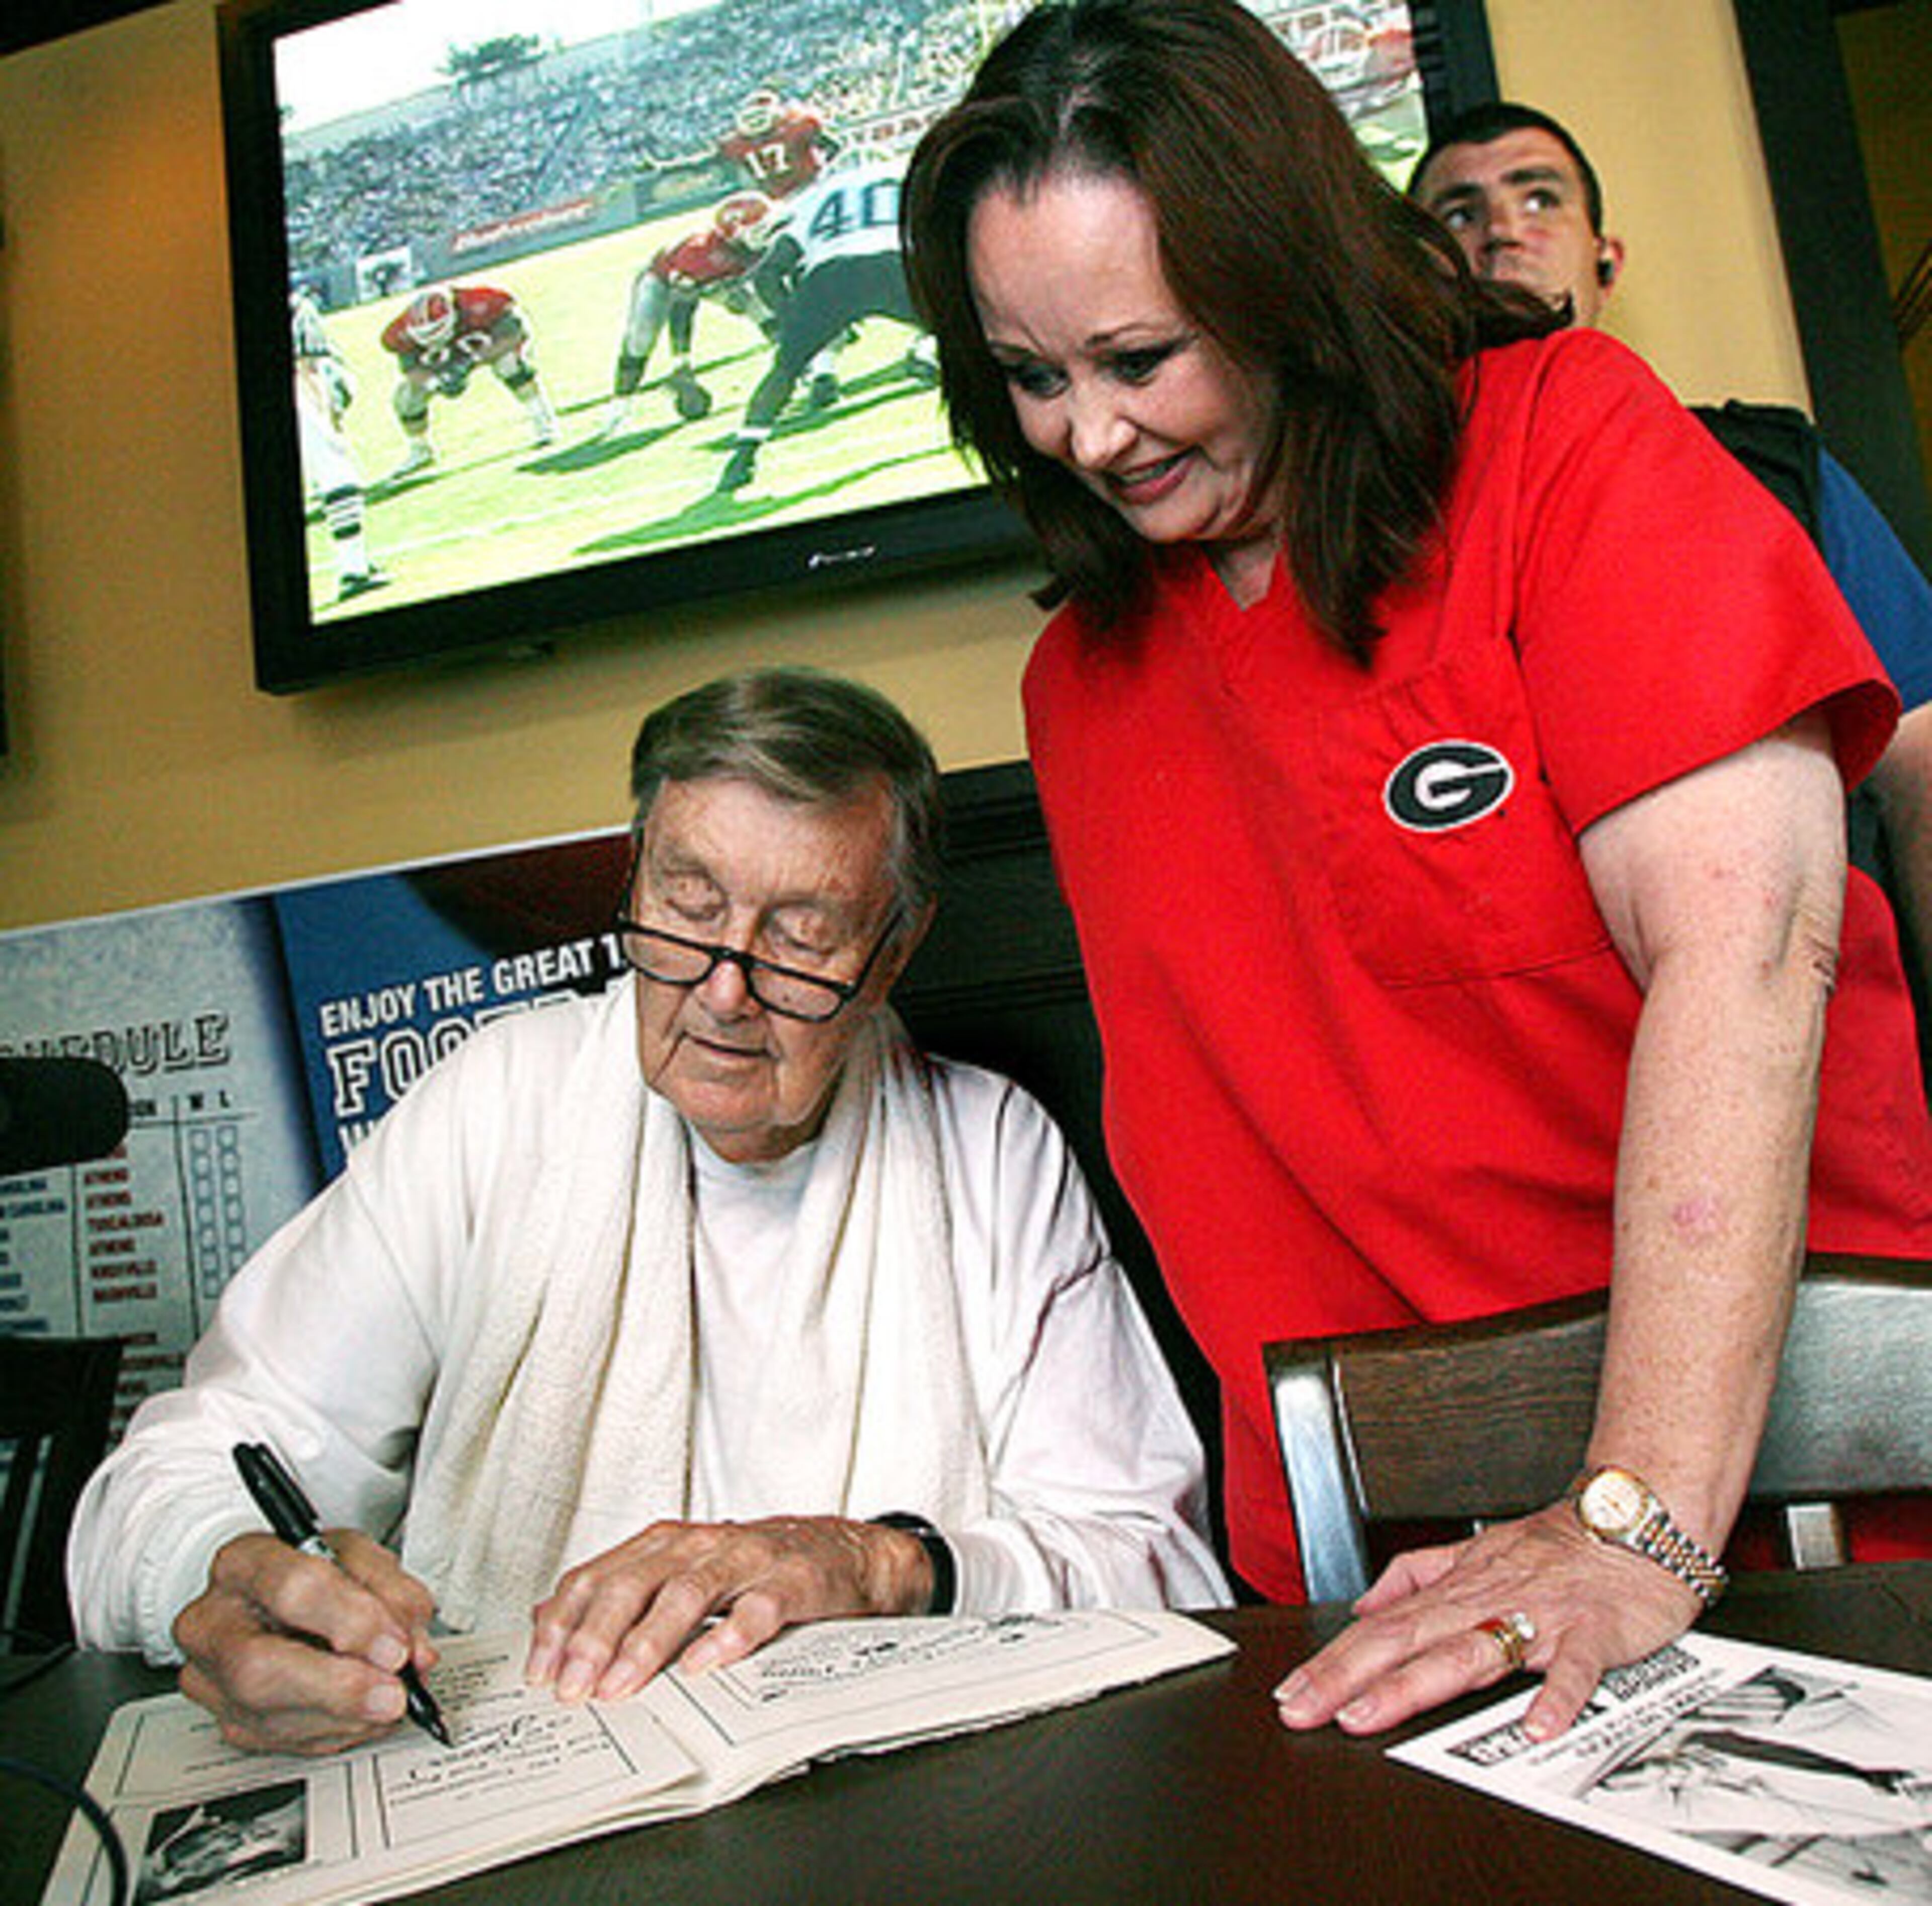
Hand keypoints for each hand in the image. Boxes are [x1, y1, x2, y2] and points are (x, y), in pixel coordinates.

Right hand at [173, 1531, 439, 1755]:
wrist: (275, 1597)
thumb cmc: (312, 1569)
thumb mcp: (359, 1556)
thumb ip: (390, 1592)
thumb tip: (411, 1646)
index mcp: (242, 1564)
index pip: (291, 1589)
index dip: (349, 1622)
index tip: (395, 1645)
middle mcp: (212, 1624)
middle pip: (258, 1669)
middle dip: (339, 1687)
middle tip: (393, 1691)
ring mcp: (212, 1680)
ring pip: (269, 1718)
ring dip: (347, 1716)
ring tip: (391, 1700)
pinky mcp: (229, 1722)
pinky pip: (282, 1743)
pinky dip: (338, 1731)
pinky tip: (366, 1715)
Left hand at [524, 1515, 930, 1703]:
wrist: (842, 1553)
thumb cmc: (754, 1569)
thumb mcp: (679, 1573)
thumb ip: (617, 1592)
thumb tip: (543, 1619)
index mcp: (665, 1544)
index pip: (597, 1576)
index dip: (564, 1624)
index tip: (541, 1671)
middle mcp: (699, 1544)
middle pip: (633, 1583)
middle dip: (595, 1637)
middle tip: (573, 1687)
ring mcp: (747, 1559)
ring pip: (687, 1594)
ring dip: (647, 1643)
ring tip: (621, 1685)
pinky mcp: (791, 1580)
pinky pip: (757, 1608)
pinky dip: (729, 1637)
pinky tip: (705, 1666)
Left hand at [1272, 1501, 1700, 1739]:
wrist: (1635, 1519)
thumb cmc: (1560, 1545)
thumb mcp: (1476, 1551)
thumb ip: (1418, 1576)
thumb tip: (1363, 1605)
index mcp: (1459, 1589)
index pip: (1382, 1629)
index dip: (1334, 1661)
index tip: (1293, 1692)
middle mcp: (1487, 1601)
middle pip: (1406, 1640)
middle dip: (1349, 1677)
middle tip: (1304, 1708)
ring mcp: (1538, 1617)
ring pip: (1468, 1652)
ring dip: (1416, 1684)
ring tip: (1372, 1715)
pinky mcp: (1592, 1632)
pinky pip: (1574, 1668)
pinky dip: (1556, 1696)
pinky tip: (1537, 1727)